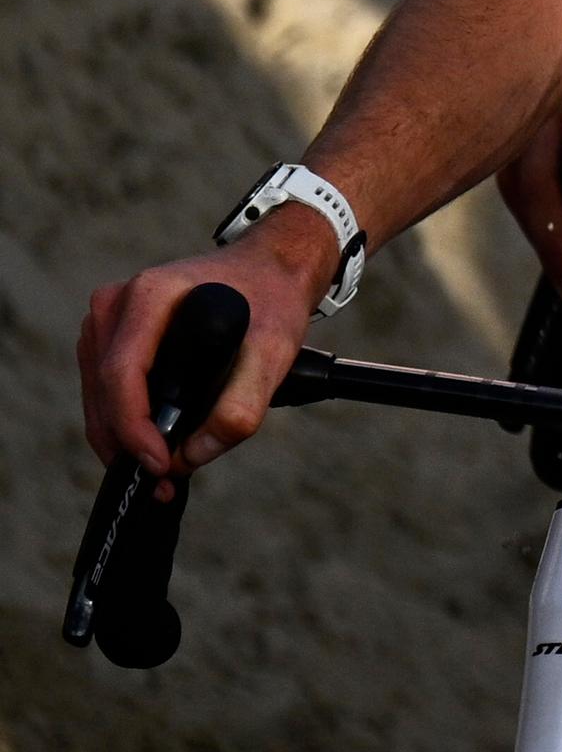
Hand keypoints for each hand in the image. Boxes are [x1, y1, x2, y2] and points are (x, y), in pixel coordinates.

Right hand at [77, 207, 337, 482]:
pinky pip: (104, 389)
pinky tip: (152, 446)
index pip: (122, 373)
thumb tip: (191, 455)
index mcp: (150, 295)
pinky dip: (123, 422)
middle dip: (127, 444)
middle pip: (103, 390)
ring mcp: (109, 319)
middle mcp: (117, 303)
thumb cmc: (269, 299)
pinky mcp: (111, 336)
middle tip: (164, 483)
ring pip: (98, 395)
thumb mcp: (273, 351)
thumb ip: (240, 407)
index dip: (133, 427)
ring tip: (163, 471)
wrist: (269, 268)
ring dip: (121, 438)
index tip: (159, 463)